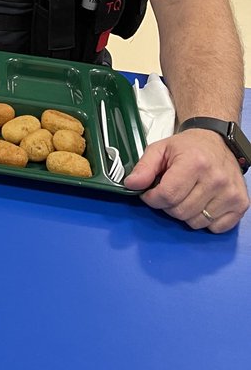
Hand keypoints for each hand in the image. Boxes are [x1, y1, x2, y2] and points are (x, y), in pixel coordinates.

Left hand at [124, 129, 249, 231]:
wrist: (216, 141)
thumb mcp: (160, 149)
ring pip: (196, 222)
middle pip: (180, 211)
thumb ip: (144, 167)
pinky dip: (205, 220)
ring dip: (185, 213)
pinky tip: (202, 203)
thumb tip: (131, 185)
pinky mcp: (241, 204)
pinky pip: (216, 227)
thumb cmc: (187, 147)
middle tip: (170, 191)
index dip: (152, 198)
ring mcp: (231, 193)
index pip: (167, 195)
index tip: (150, 193)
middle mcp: (216, 179)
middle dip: (168, 205)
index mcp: (194, 163)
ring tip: (186, 195)